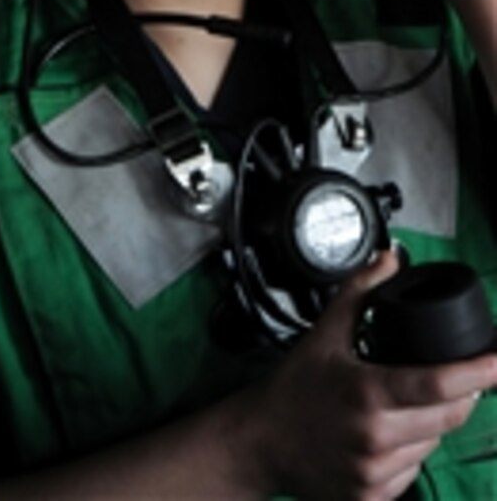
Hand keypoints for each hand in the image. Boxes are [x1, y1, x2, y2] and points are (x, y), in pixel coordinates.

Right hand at [250, 251, 496, 499]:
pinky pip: (414, 470)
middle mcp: (374, 438)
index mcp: (366, 394)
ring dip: (435, 421)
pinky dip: (414, 448)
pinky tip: (391, 432)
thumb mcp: (324, 333)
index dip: (480, 372)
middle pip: (448, 416)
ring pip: (434, 444)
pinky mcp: (372, 496)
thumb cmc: (293, 386)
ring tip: (407, 402)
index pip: (440, 384)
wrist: (261, 440)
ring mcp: (374, 473)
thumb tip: (389, 259)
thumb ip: (359, 290)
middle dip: (461, 393)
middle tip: (452, 374)